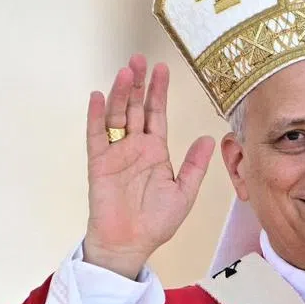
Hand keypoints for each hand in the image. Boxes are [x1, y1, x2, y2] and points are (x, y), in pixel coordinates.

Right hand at [83, 55, 214, 278]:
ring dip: (120, 93)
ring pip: (117, 115)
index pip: (156, 114)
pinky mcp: (99, 163)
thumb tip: (207, 138)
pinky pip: (96, 135)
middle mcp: (135, 147)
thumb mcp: (184, 192)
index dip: (159, 91)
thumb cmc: (156, 222)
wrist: (130, 244)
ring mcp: (116, 153)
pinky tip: (98, 97)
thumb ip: (195, 165)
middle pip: (135, 108)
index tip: (162, 69)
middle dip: (138, 83)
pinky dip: (96, 116)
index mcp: (155, 151)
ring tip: (126, 72)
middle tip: (139, 59)